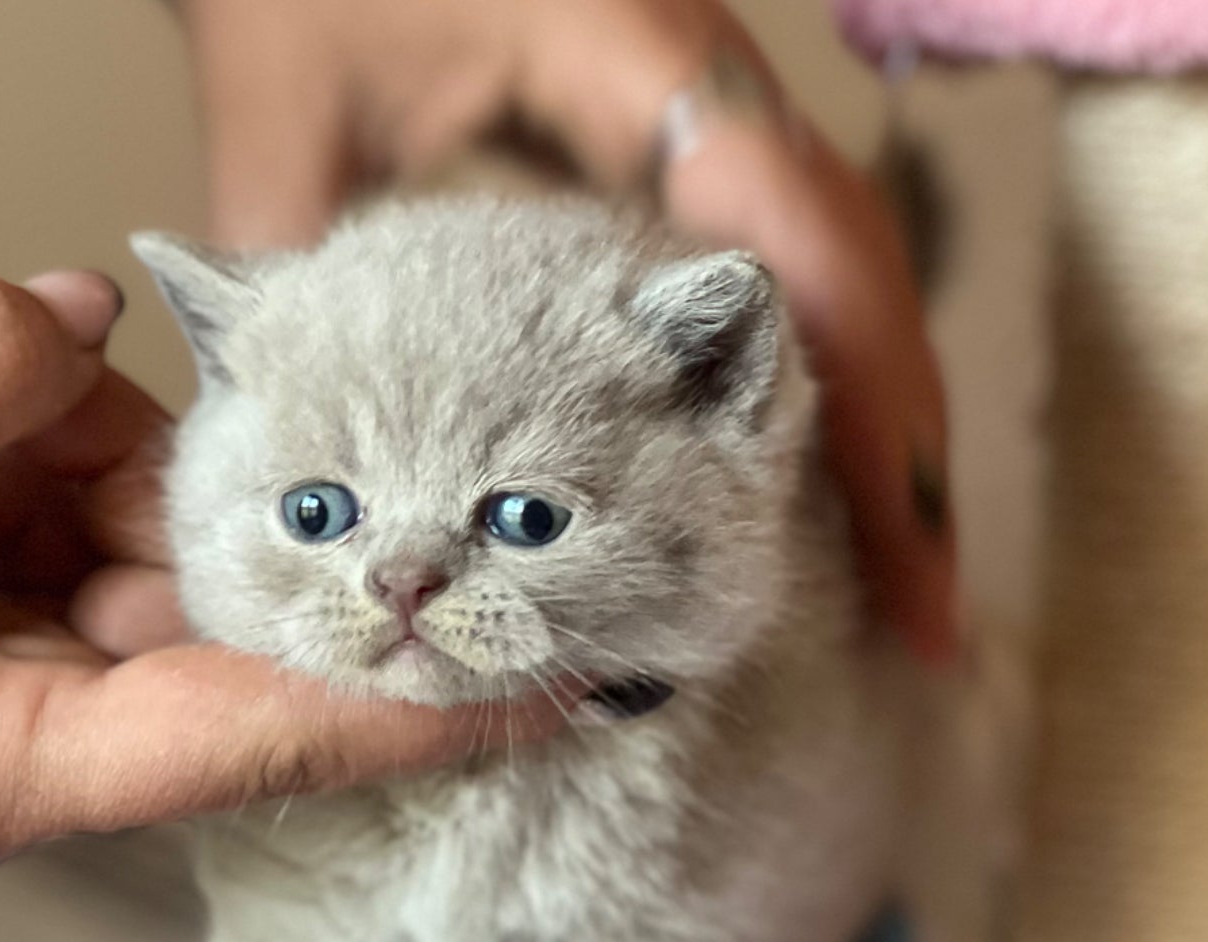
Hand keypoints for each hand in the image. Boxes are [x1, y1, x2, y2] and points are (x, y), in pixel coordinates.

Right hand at [0, 272, 564, 878]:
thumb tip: (77, 318)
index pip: (259, 742)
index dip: (413, 714)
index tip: (556, 689)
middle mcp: (24, 737)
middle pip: (201, 619)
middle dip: (229, 522)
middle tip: (318, 444)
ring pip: (127, 544)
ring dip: (79, 452)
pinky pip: (52, 507)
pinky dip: (28, 435)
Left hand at [180, 0, 955, 660]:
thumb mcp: (282, 101)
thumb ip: (295, 258)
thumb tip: (291, 447)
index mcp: (642, 61)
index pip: (801, 237)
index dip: (864, 398)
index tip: (898, 539)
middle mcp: (712, 90)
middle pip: (861, 276)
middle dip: (903, 449)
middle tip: (925, 614)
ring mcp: (721, 118)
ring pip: (852, 280)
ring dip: (886, 429)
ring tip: (905, 579)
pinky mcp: (702, 144)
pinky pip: (804, 272)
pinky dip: (835, 385)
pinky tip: (832, 485)